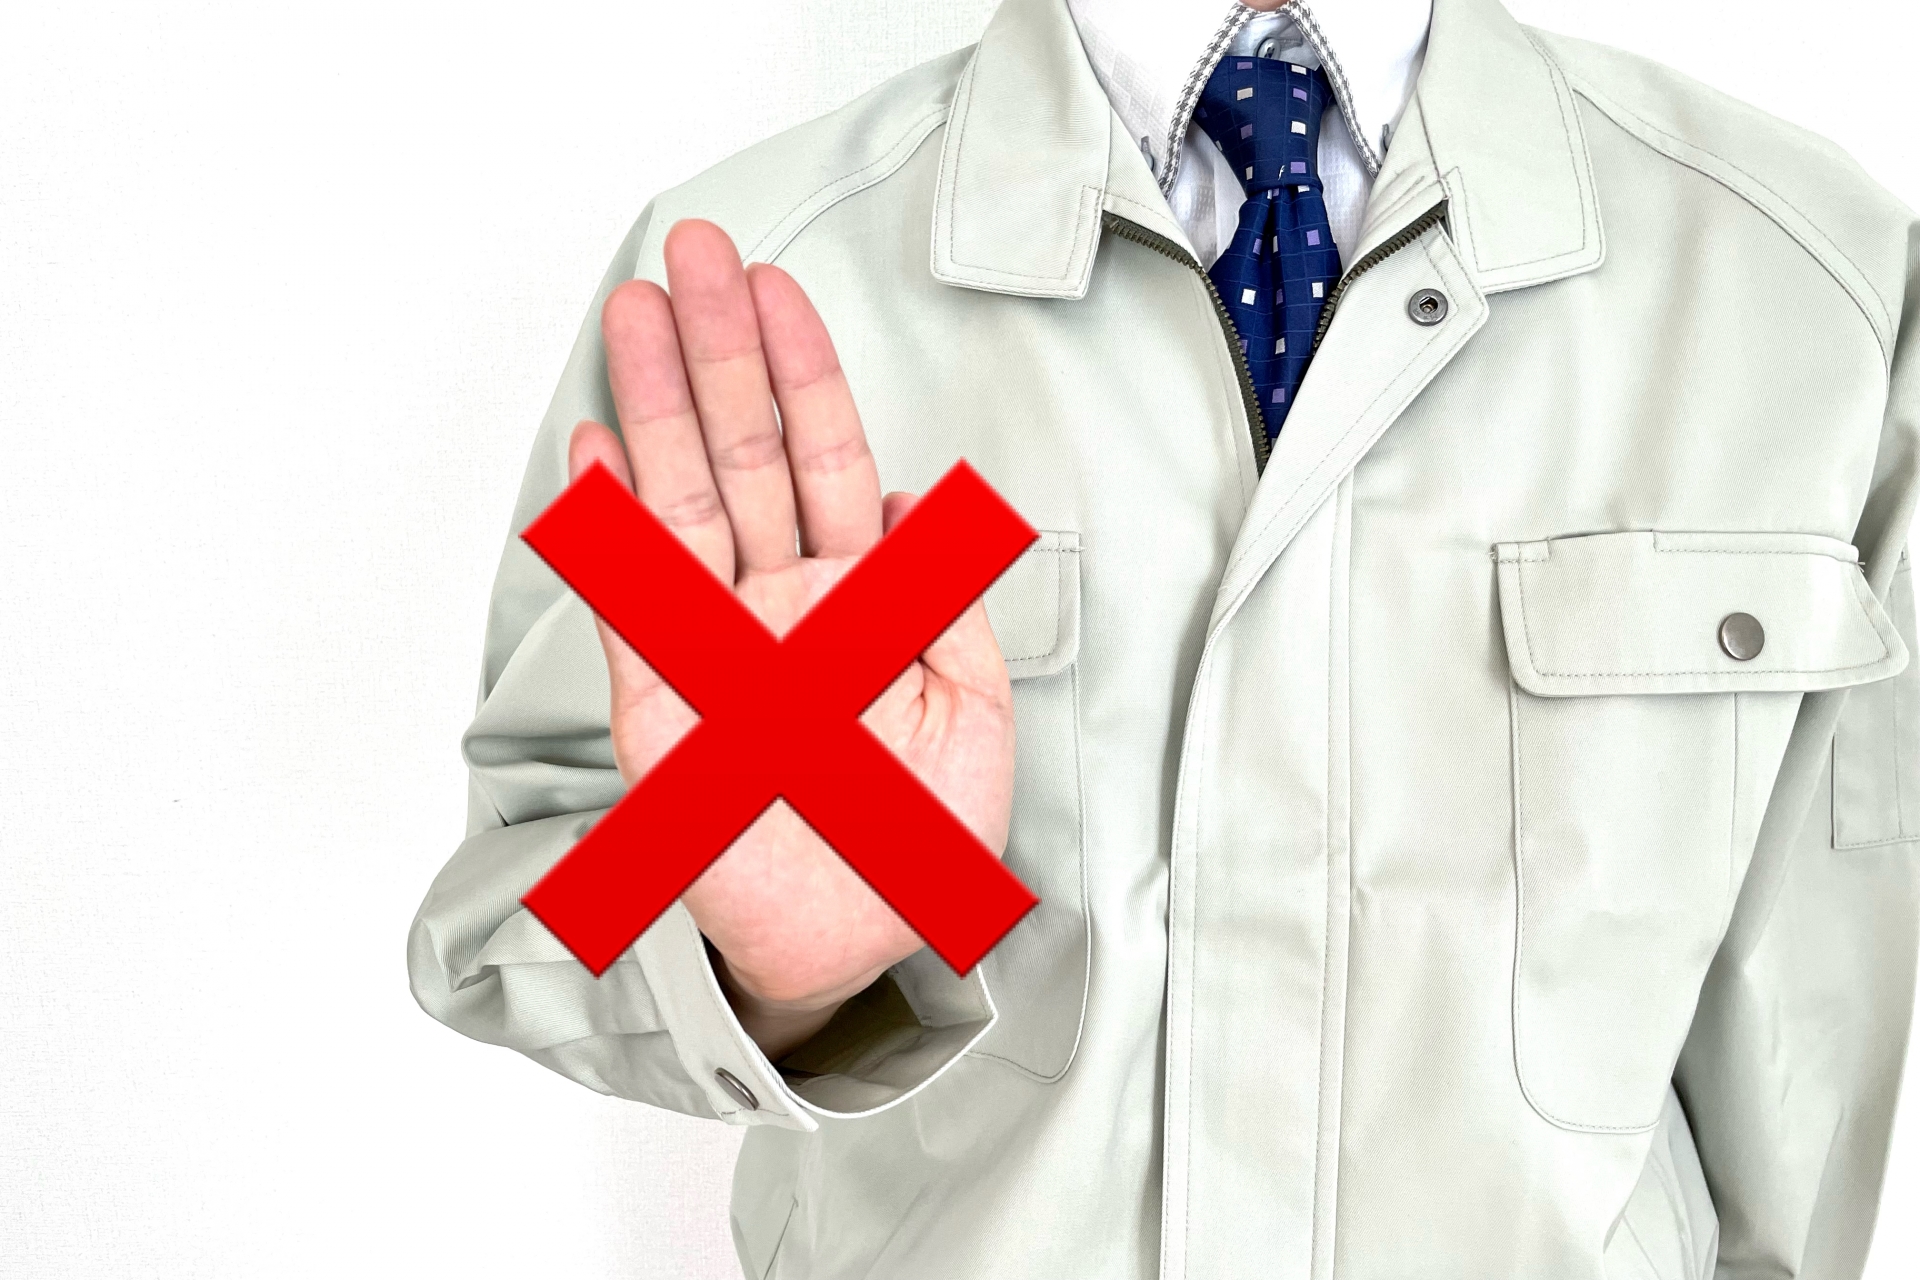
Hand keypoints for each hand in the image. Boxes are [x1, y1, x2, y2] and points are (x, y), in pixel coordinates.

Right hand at [568, 220, 1016, 1059]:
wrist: (857, 943)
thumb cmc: (915, 836)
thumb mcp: (976, 708)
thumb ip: (945, 601)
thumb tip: (909, 500)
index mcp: (856, 600)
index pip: (823, 461)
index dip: (803, 374)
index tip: (776, 290)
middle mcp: (777, 605)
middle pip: (743, 454)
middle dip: (718, 352)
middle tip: (691, 254)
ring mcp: (715, 647)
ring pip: (684, 505)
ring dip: (658, 407)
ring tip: (631, 314)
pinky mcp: (666, 705)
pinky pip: (639, 605)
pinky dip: (614, 529)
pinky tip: (598, 451)